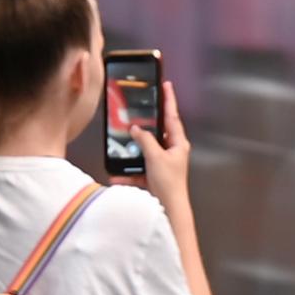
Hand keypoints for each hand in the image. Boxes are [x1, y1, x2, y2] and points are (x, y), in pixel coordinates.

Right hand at [127, 79, 191, 203]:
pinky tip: (116, 176)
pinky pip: (137, 170)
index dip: (169, 100)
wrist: (169, 209)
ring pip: (144, 151)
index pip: (172, 116)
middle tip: (135, 114)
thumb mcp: (156, 157)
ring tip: (120, 147)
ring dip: (132, 152)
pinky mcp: (153, 176)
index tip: (166, 85)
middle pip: (156, 133)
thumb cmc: (169, 183)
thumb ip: (145, 140)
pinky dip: (127, 173)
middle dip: (143, 127)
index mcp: (178, 143)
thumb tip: (135, 129)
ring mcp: (162, 163)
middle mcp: (171, 151)